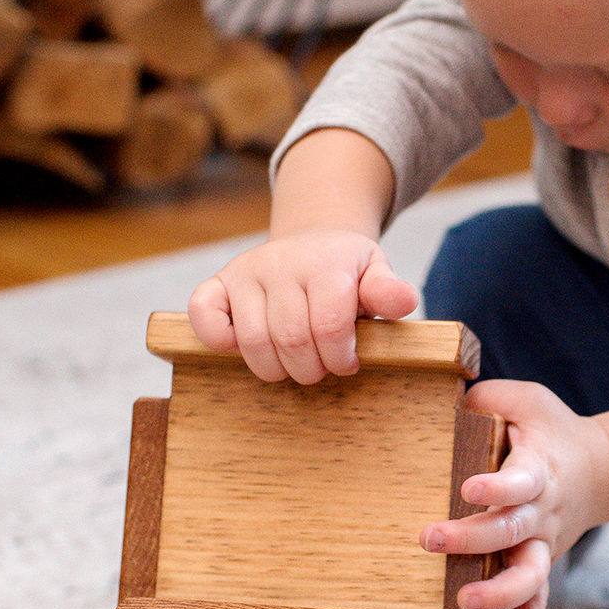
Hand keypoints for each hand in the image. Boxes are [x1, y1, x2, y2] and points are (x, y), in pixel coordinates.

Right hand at [187, 230, 418, 381]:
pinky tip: (243, 347)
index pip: (328, 325)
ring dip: (276, 368)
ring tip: (294, 363)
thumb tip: (404, 301)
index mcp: (325, 262)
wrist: (314, 240)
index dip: (339, 357)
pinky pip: (204, 315)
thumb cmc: (346, 270)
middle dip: (311, 368)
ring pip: (253, 340)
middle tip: (321, 368)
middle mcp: (281, 263)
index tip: (347, 362)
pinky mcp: (217, 283)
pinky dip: (219, 342)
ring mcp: (245, 272)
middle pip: (292, 339)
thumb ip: (387, 291)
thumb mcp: (375, 273)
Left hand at [419, 380, 608, 608]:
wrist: (599, 468)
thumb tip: (449, 402)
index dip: (498, 487)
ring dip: (499, 595)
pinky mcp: (540, 565)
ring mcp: (543, 544)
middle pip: (513, 533)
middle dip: (473, 540)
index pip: (522, 481)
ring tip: (463, 602)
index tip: (469, 489)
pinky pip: (536, 605)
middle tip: (431, 540)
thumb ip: (488, 398)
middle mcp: (543, 512)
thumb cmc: (549, 429)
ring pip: (531, 578)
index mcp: (540, 469)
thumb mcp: (527, 400)